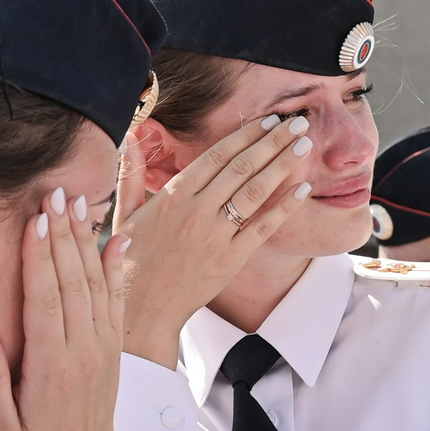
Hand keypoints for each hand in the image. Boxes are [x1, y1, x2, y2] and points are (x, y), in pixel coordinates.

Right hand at [0, 189, 129, 430]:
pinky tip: (117, 238)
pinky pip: (116, 300)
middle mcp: (83, 350)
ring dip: (86, 240)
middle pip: (73, 282)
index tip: (35, 222)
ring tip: (78, 203)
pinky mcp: (112, 348)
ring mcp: (102, 346)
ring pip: (95, 284)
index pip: (46, 302)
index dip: (40, 260)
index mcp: (52, 366)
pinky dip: (117, 266)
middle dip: (63, 235)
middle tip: (56, 194)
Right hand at [115, 115, 314, 366]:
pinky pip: (262, 228)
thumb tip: (130, 138)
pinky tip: (302, 189)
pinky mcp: (230, 260)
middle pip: (242, 167)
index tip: (266, 120)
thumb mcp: (125, 214)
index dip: (245, 135)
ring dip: (282, 164)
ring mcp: (215, 235)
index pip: (217, 155)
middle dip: (272, 141)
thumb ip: (132, 174)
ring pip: (255, 191)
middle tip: (296, 123)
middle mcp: (197, 210)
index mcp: (174, 195)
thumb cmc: (130, 261)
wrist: (140, 309)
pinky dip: (284, 207)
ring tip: (303, 145)